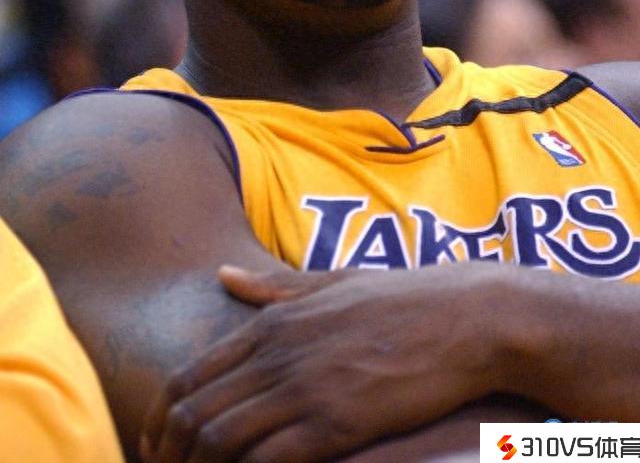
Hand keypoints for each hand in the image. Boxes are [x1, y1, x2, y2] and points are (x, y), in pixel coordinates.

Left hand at [141, 263, 500, 462]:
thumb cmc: (401, 300)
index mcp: (272, 321)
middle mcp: (278, 353)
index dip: (161, 417)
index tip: (158, 445)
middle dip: (170, 452)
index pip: (189, 375)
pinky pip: (267, 461)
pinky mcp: (336, 423)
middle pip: (193, 412)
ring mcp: (305, 388)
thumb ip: (273, 288)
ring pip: (219, 440)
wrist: (464, 316)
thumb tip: (222, 275)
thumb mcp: (331, 283)